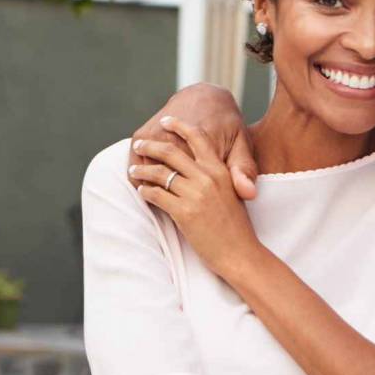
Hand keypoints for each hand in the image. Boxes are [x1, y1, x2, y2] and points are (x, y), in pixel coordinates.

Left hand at [129, 116, 265, 274]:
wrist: (241, 253)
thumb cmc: (237, 227)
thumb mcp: (233, 193)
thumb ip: (219, 175)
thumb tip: (200, 164)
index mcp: (221, 169)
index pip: (197, 137)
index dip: (179, 126)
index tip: (164, 121)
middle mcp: (208, 177)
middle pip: (171, 151)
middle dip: (150, 146)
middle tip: (138, 145)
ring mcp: (195, 194)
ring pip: (159, 173)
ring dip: (142, 170)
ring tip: (133, 171)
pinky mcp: (184, 212)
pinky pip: (156, 195)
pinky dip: (144, 191)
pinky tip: (141, 192)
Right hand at [130, 83, 257, 199]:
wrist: (204, 96)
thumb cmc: (226, 125)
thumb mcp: (241, 146)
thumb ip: (244, 170)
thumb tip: (248, 194)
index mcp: (199, 146)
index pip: (185, 186)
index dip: (188, 204)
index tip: (193, 212)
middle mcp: (172, 139)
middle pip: (162, 182)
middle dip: (166, 197)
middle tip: (174, 206)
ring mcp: (155, 134)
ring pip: (146, 172)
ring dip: (151, 186)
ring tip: (163, 194)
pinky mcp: (144, 131)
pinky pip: (137, 161)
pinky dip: (140, 172)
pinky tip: (152, 180)